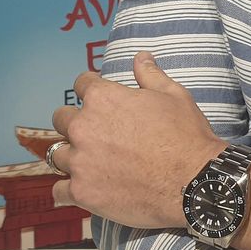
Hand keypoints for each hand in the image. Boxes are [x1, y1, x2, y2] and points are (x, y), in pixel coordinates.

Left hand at [49, 52, 225, 228]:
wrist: (194, 182)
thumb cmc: (185, 136)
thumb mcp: (173, 95)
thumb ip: (150, 74)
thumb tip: (141, 57)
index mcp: (102, 98)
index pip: (80, 85)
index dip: (90, 90)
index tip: (98, 100)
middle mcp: (84, 127)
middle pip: (61, 119)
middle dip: (75, 123)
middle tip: (94, 135)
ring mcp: (80, 162)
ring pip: (56, 154)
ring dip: (70, 156)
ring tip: (87, 163)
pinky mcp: (82, 192)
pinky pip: (59, 190)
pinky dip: (68, 190)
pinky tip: (81, 189)